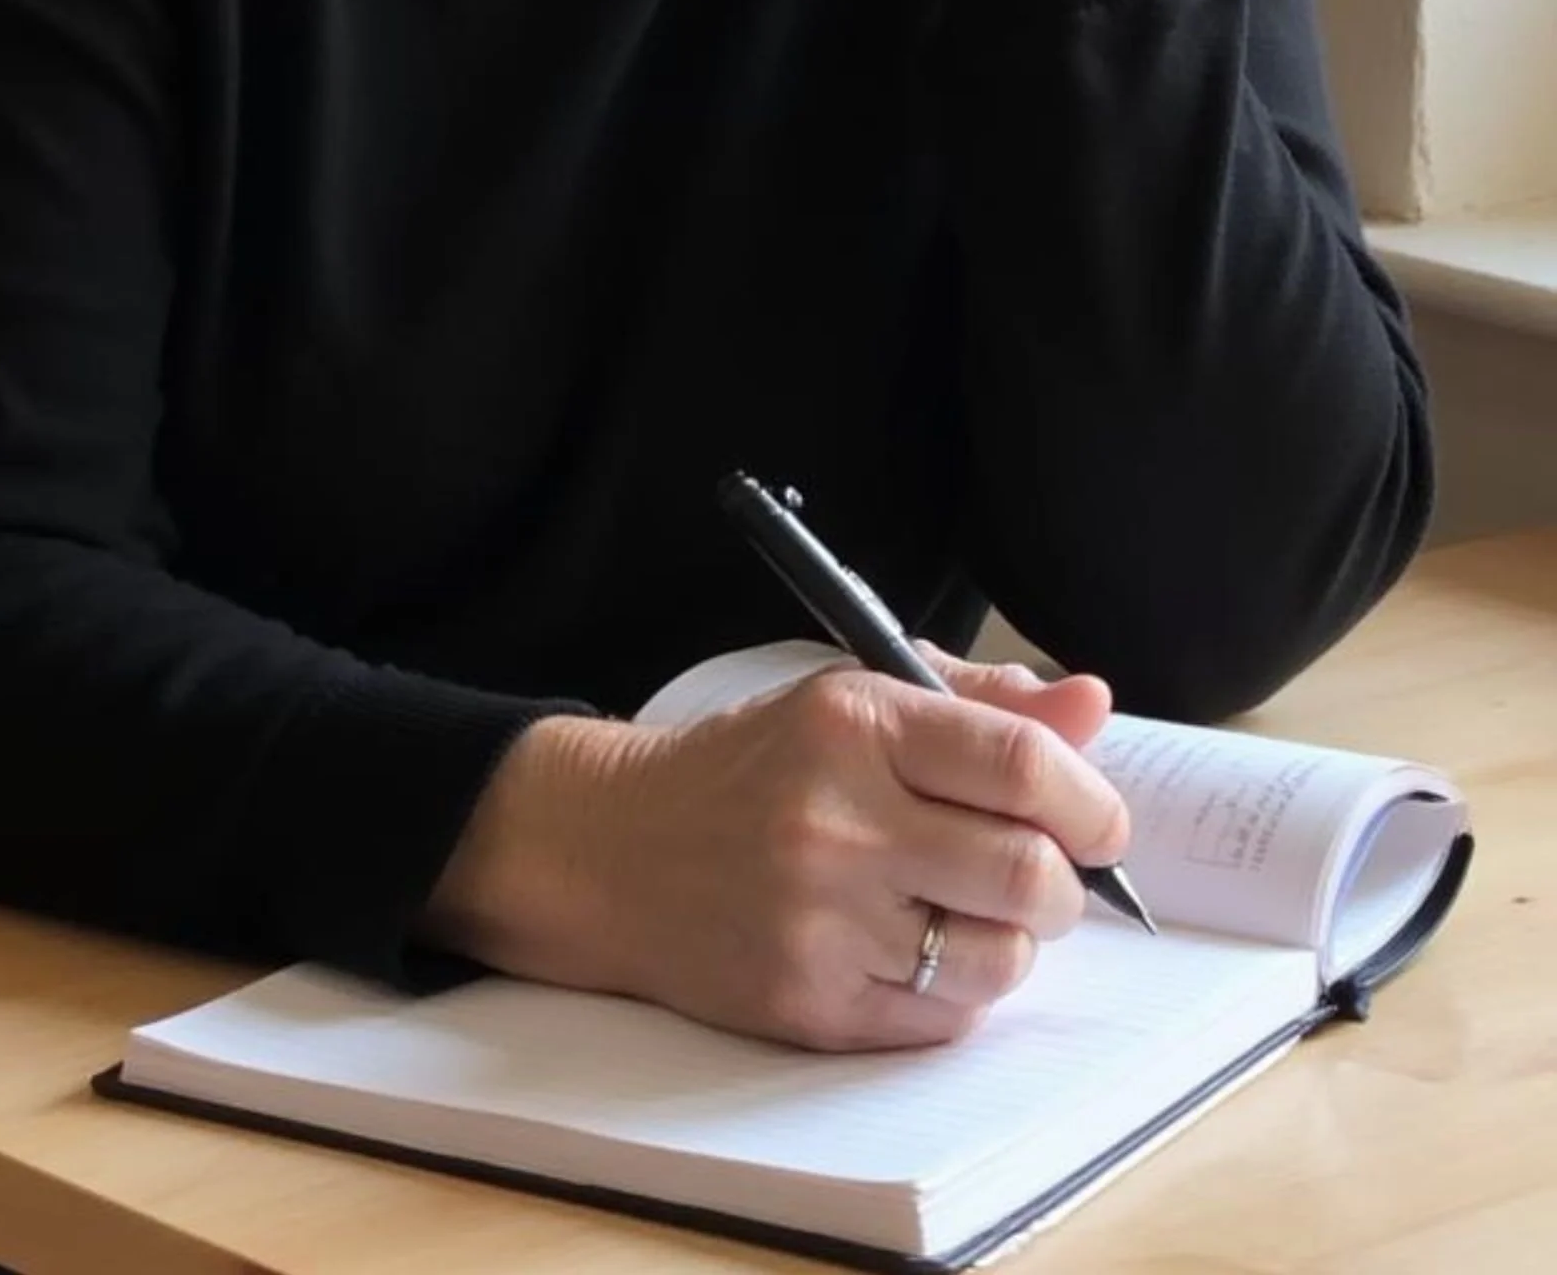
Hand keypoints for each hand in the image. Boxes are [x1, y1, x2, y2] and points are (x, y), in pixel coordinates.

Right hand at [421, 647, 1129, 1052]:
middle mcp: (838, 823)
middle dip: (1066, 883)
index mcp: (855, 725)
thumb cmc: (756, 766)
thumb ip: (981, 702)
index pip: (1024, 766)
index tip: (1098, 819)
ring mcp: (822, 924)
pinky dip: (957, 991)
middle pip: (1028, 875)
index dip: (1091, 801)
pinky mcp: (811, 1007)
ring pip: (1000, 959)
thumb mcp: (853, 696)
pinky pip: (946, 1019)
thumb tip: (1094, 705)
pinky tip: (917, 949)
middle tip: (1047, 873)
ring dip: (1013, 941)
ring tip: (972, 911)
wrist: (618, 850)